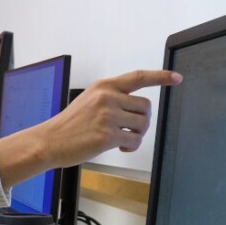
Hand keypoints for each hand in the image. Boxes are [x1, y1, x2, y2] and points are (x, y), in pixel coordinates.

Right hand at [5, 70, 182, 171]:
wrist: (49, 141)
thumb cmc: (69, 124)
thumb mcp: (89, 100)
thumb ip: (112, 97)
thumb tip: (138, 109)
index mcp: (103, 86)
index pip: (138, 77)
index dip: (160, 77)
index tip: (176, 78)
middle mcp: (107, 97)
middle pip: (146, 107)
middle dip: (142, 120)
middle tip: (129, 129)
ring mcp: (107, 116)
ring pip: (143, 124)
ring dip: (137, 135)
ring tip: (121, 138)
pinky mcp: (107, 135)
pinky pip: (134, 141)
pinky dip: (130, 147)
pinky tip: (118, 148)